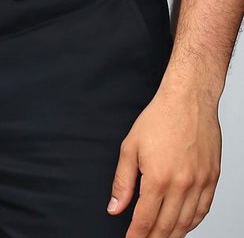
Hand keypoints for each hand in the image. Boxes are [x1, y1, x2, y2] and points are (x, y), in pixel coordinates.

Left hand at [109, 81, 220, 236]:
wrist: (188, 103)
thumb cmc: (158, 121)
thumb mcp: (129, 149)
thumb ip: (122, 183)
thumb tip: (114, 208)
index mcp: (158, 178)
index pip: (145, 218)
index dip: (137, 235)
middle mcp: (182, 184)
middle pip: (168, 225)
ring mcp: (200, 183)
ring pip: (187, 221)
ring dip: (174, 234)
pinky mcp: (212, 179)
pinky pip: (204, 209)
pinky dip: (194, 222)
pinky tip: (184, 226)